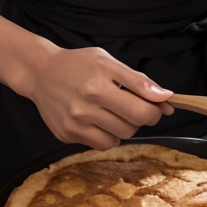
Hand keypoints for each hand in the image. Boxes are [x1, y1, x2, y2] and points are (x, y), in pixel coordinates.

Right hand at [22, 45, 174, 149]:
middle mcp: (86, 106)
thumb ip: (138, 81)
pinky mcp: (67, 135)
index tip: (159, 105)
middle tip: (139, 107)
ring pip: (120, 137)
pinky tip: (102, 120)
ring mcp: (75, 124)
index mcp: (99, 84)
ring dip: (126, 127)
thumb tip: (165, 97)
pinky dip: (109, 135)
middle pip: (133, 125)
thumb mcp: (108, 61)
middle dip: (144, 117)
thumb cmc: (78, 64)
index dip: (157, 109)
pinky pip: (101, 144)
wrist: (41, 73)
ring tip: (116, 111)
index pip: (142, 108)